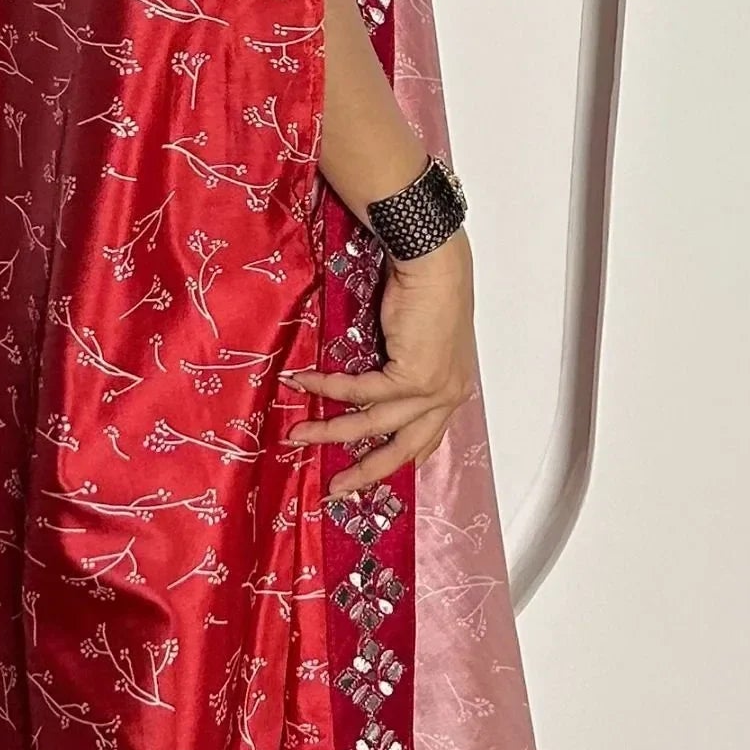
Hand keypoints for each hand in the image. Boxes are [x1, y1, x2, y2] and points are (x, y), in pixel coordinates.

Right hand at [282, 231, 477, 494]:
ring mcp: (434, 390)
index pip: (424, 439)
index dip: (392, 460)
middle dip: (364, 472)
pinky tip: (303, 381)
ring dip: (330, 431)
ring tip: (298, 434)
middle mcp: (448, 396)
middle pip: (403, 449)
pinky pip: (361, 392)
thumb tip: (365, 393)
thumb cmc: (424, 290)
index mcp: (452, 390)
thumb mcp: (415, 341)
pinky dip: (328, 388)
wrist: (432, 261)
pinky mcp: (415, 378)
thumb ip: (399, 372)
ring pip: (374, 425)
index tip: (362, 476)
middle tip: (334, 489)